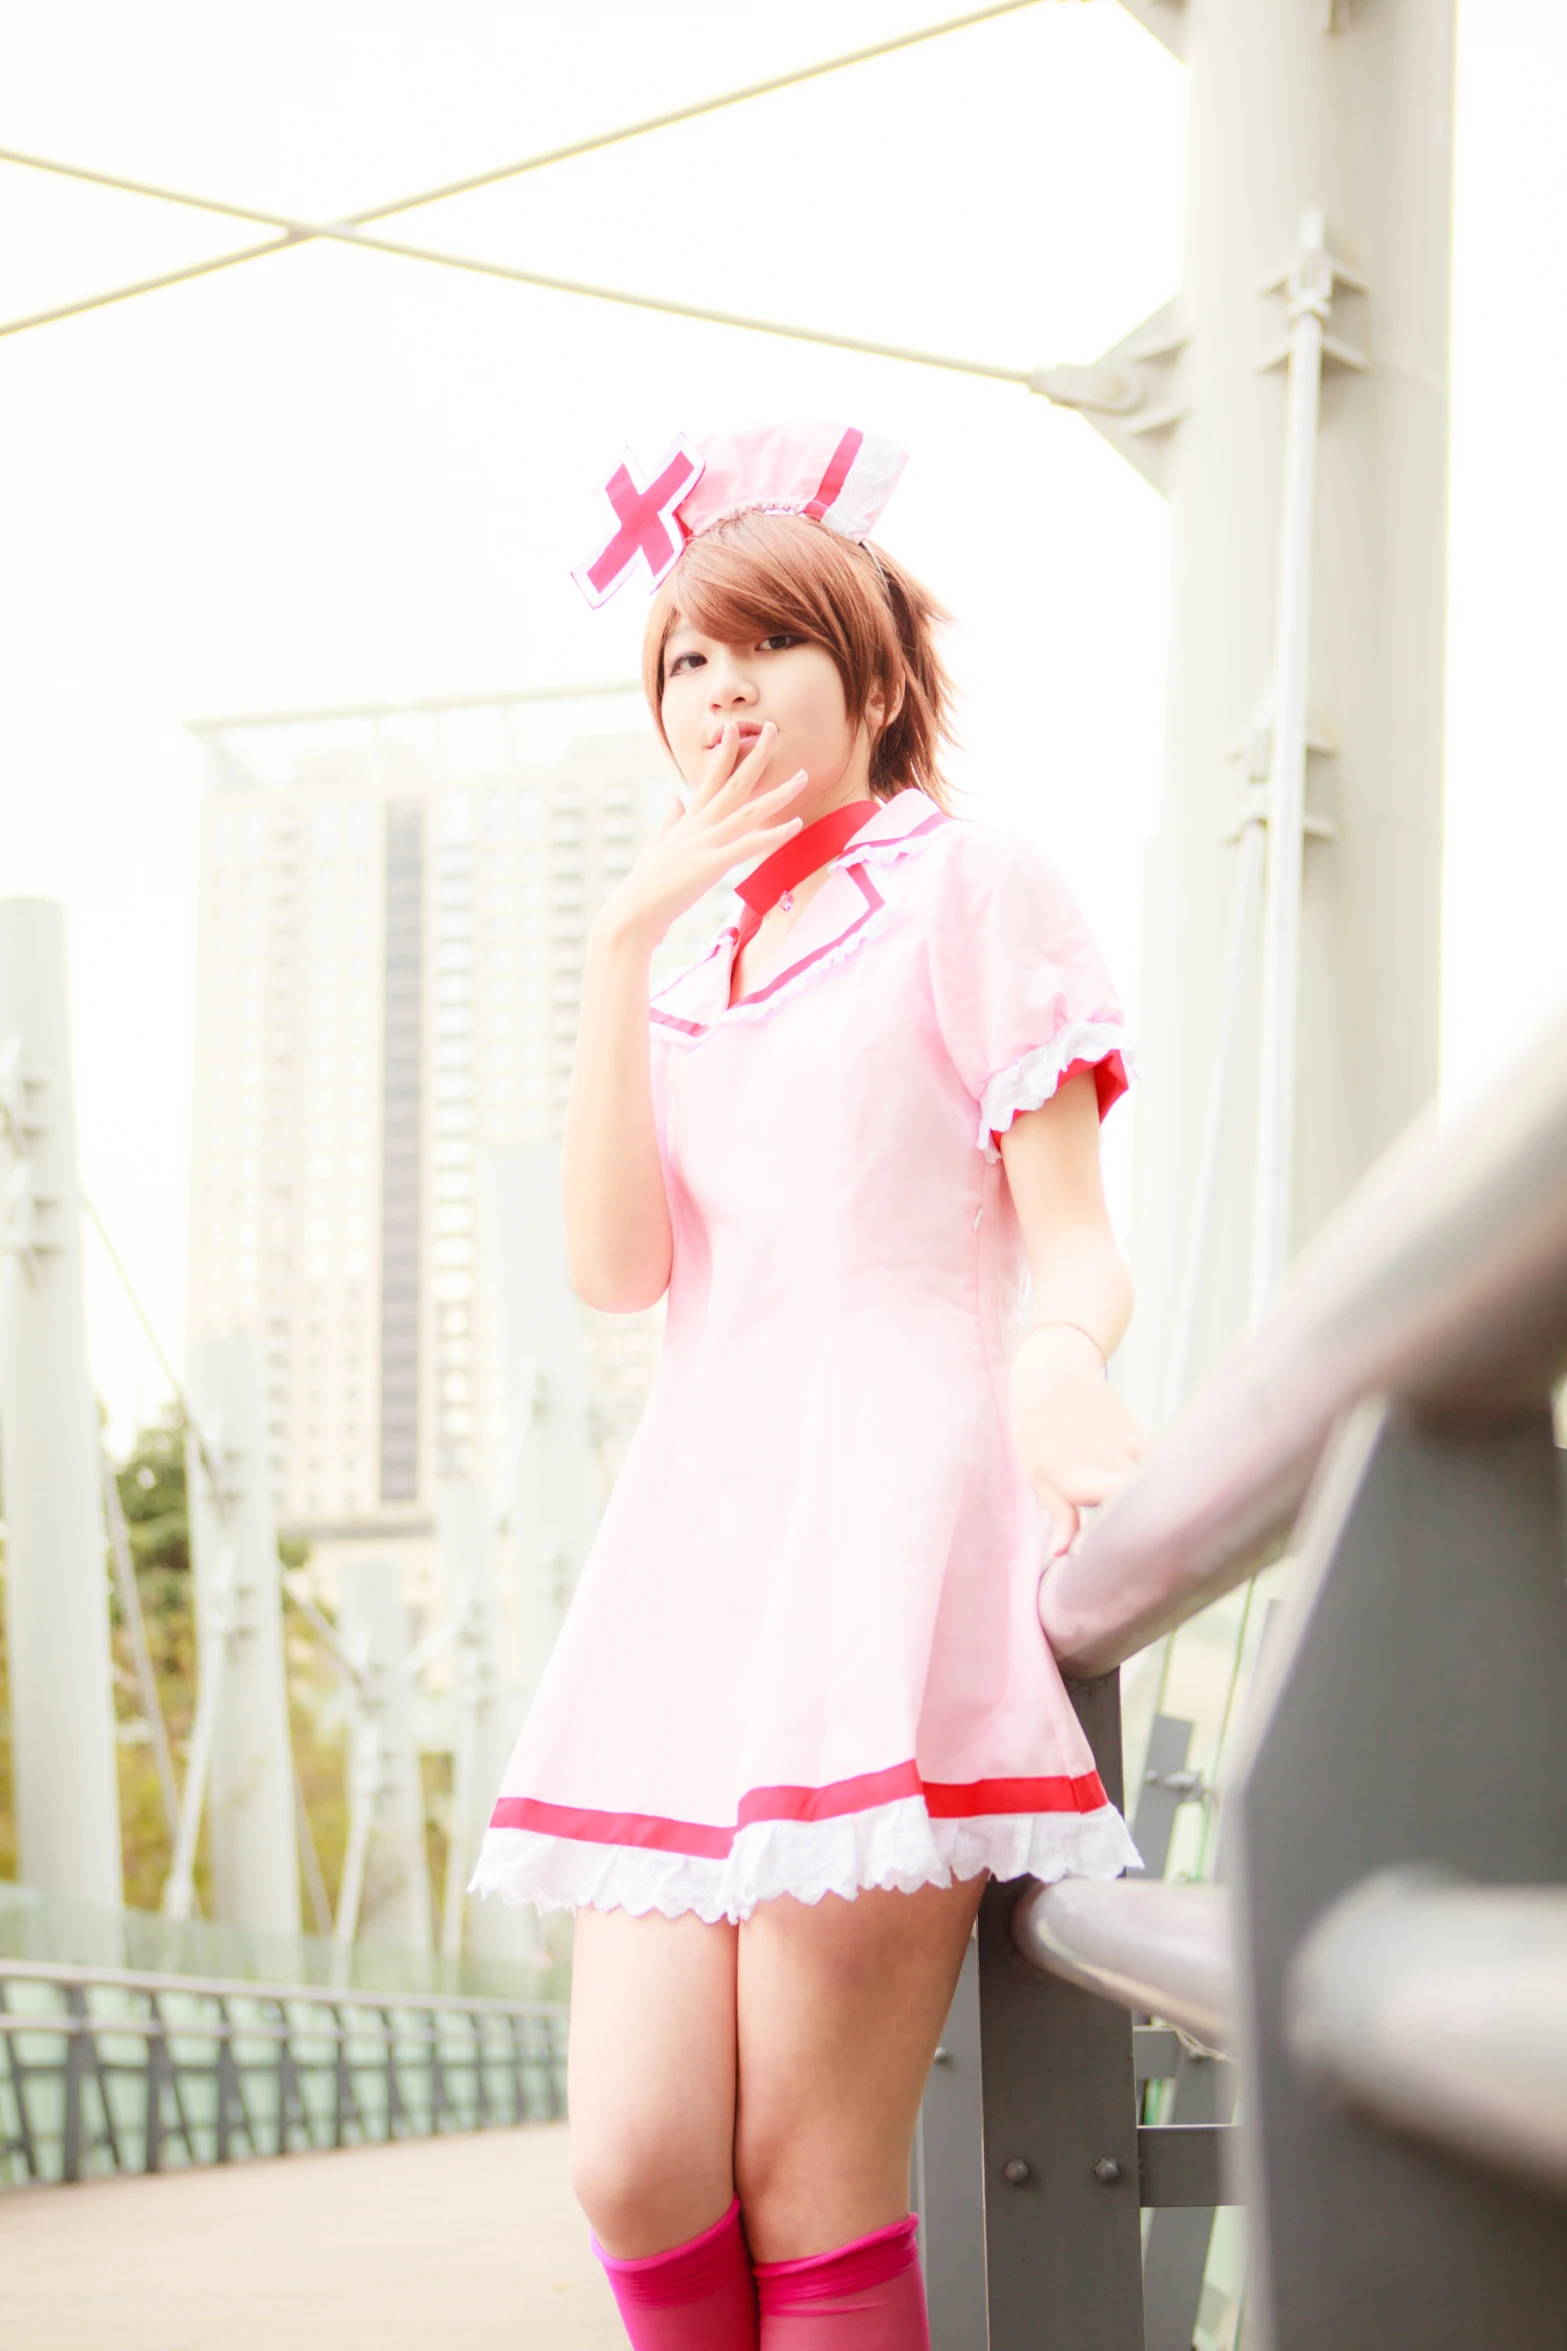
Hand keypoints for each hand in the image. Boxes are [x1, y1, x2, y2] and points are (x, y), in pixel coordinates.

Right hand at [599, 721, 809, 949]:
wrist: (634, 912)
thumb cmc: (648, 883)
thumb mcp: (660, 844)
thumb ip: (671, 819)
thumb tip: (674, 796)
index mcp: (689, 820)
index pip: (710, 778)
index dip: (725, 753)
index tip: (734, 728)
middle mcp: (699, 825)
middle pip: (735, 783)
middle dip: (756, 755)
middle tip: (775, 729)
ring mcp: (705, 843)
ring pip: (749, 811)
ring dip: (778, 793)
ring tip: (803, 777)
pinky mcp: (711, 865)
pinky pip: (748, 846)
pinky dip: (773, 835)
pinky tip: (795, 824)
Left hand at [1009, 1324, 1144, 1556]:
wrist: (1055, 1369)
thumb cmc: (1035, 1425)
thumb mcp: (1036, 1472)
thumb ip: (1060, 1515)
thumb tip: (1066, 1553)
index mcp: (1078, 1480)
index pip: (1115, 1527)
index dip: (1124, 1548)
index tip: (1122, 1565)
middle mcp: (1109, 1466)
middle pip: (1141, 1513)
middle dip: (1143, 1534)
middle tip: (1143, 1556)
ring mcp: (1129, 1450)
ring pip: (1152, 1493)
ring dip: (1150, 1510)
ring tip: (1149, 1529)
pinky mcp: (1141, 1438)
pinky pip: (1154, 1472)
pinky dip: (1152, 1486)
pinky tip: (1144, 1495)